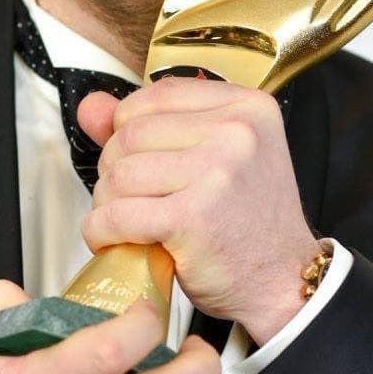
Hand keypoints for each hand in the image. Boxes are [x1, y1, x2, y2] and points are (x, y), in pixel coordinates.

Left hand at [79, 78, 319, 345]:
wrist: (282, 279)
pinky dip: (101, 230)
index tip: (136, 155)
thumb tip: (90, 107)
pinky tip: (111, 239)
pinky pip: (118, 214)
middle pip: (132, 132)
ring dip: (107, 201)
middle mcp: (236, 131)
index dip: (130, 125)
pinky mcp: (193, 217)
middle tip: (128, 196)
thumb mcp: (215, 154)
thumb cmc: (246, 217)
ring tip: (123, 218)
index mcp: (246, 105)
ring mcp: (217, 172)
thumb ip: (152, 123)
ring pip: (121, 172)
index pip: (158, 94)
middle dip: (115, 167)